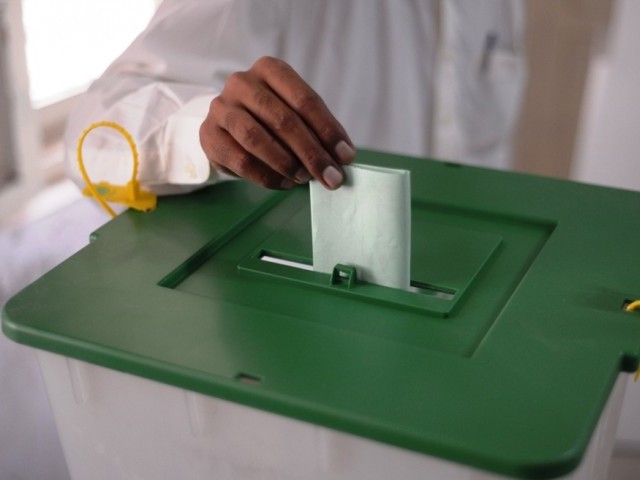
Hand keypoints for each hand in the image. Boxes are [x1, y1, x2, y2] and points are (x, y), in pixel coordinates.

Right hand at [199, 56, 355, 189]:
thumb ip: (315, 130)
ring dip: (287, 164)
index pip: (305, 99)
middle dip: (312, 153)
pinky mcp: (209, 134)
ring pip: (257, 139)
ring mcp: (221, 107)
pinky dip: (267, 176)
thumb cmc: (267, 119)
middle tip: (331, 177)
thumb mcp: (292, 113)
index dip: (328, 130)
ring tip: (305, 179)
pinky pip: (241, 161)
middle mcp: (242, 83)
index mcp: (270, 69)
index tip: (346, 156)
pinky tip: (284, 184)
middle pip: (283, 120)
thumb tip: (341, 158)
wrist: (225, 127)